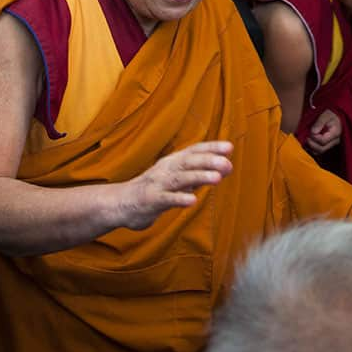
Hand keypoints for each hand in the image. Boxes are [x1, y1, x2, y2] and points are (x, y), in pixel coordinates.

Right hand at [119, 141, 233, 230]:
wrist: (121, 203)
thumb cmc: (156, 188)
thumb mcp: (179, 178)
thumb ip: (201, 173)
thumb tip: (227, 166)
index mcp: (174, 162)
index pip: (194, 151)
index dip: (211, 148)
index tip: (229, 147)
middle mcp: (167, 169)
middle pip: (188, 162)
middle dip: (208, 161)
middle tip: (227, 163)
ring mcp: (158, 184)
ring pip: (180, 178)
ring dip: (199, 177)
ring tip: (217, 178)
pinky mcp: (151, 201)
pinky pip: (167, 199)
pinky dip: (179, 199)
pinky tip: (193, 201)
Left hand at [307, 109, 341, 153]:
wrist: (338, 117)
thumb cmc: (332, 115)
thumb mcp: (326, 115)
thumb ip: (320, 122)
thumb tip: (313, 132)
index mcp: (335, 133)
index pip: (323, 141)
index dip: (314, 137)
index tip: (311, 131)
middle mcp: (334, 141)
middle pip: (321, 149)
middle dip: (311, 144)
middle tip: (307, 137)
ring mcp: (331, 145)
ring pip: (319, 152)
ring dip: (311, 147)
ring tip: (307, 139)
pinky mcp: (328, 146)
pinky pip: (319, 151)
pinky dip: (312, 148)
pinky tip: (309, 141)